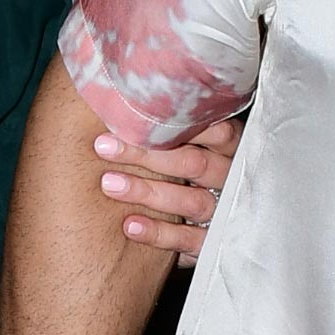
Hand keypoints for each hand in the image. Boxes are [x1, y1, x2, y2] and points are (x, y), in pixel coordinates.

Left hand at [95, 111, 241, 264]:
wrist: (218, 230)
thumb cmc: (188, 171)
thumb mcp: (192, 144)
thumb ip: (172, 126)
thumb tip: (117, 91)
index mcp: (230, 147)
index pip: (214, 129)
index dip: (175, 123)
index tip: (129, 113)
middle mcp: (232, 177)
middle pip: (194, 163)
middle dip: (146, 154)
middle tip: (102, 146)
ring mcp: (226, 212)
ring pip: (191, 202)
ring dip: (147, 192)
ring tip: (108, 184)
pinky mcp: (214, 244)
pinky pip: (190, 240)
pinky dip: (159, 233)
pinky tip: (129, 225)